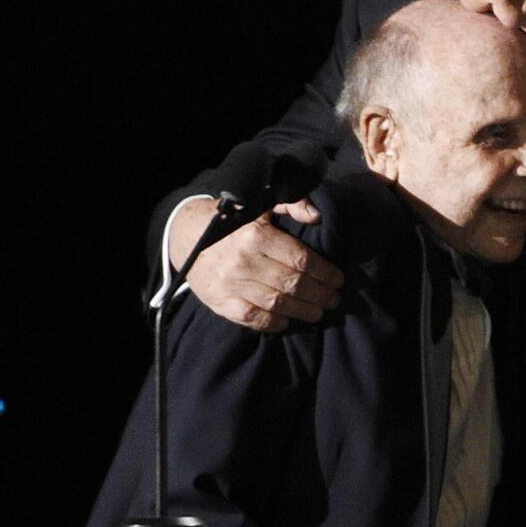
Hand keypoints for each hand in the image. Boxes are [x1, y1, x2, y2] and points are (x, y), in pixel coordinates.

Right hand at [169, 196, 343, 331]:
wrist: (186, 236)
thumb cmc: (232, 221)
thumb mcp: (261, 203)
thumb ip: (292, 203)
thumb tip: (316, 216)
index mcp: (256, 235)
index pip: (301, 259)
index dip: (325, 273)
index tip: (338, 279)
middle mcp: (244, 261)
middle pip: (293, 284)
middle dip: (320, 294)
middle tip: (334, 299)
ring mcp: (230, 284)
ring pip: (277, 303)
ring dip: (303, 311)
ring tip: (318, 312)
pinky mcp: (219, 301)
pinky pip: (252, 318)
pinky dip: (272, 323)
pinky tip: (287, 321)